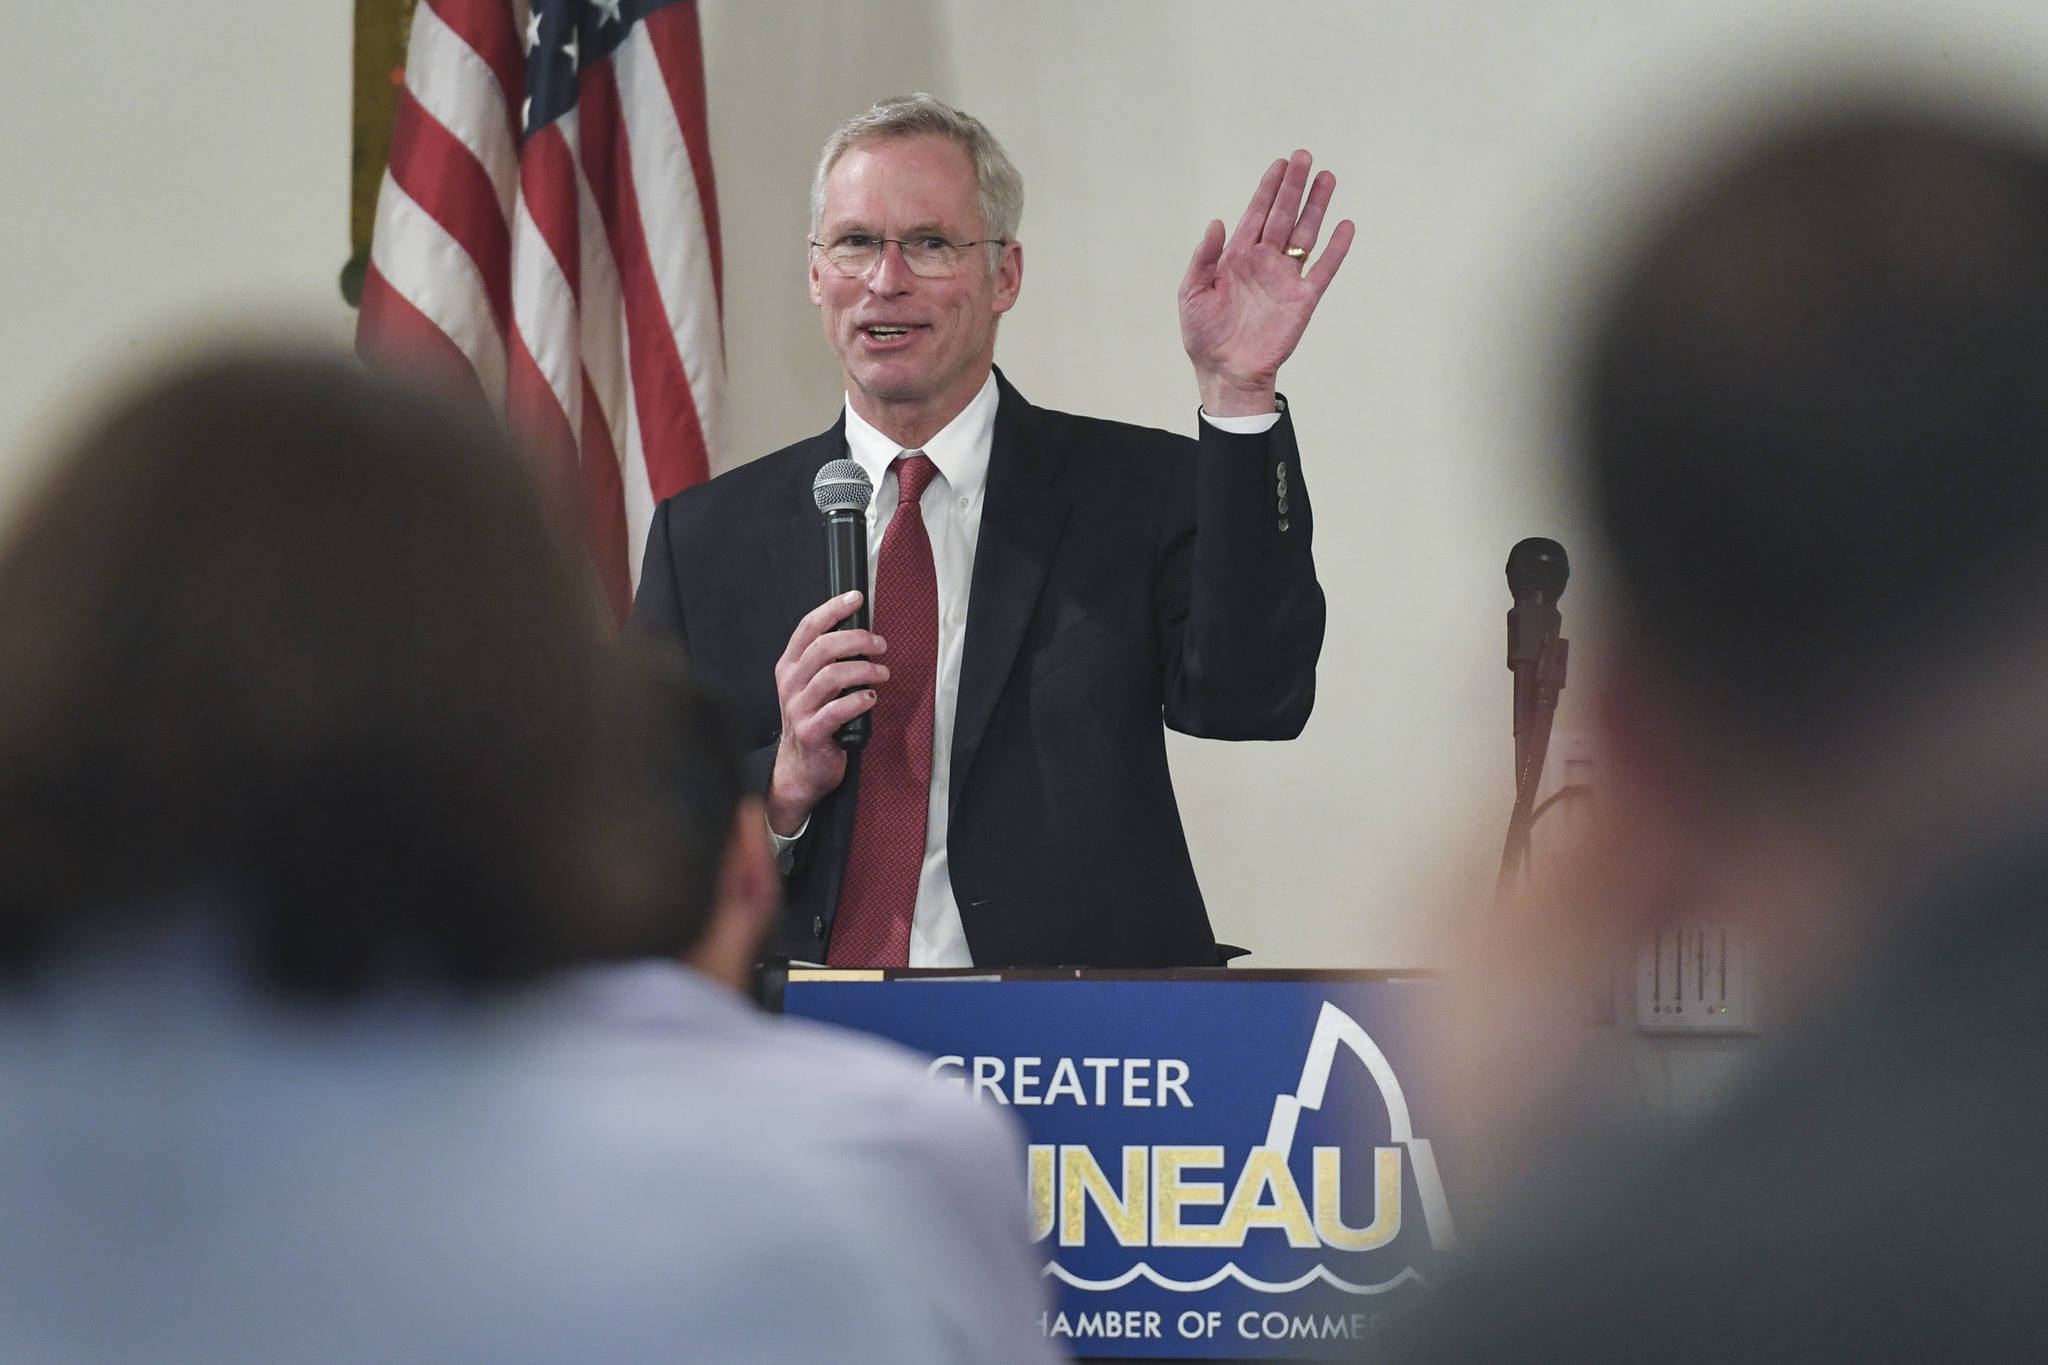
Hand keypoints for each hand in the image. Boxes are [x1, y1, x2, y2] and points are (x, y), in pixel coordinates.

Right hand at [766, 592, 888, 835]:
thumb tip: (862, 633)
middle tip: (880, 644)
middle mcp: (790, 683)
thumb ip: (828, 660)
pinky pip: (837, 710)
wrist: (801, 767)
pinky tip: (871, 697)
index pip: (808, 627)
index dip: (833, 609)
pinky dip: (859, 700)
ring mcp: (798, 708)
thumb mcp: (812, 685)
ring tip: (882, 673)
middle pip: (823, 647)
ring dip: (864, 669)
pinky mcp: (811, 732)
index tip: (856, 598)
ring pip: (832, 675)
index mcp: (789, 666)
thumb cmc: (815, 719)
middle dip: (857, 639)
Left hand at [1180, 150, 1353, 415]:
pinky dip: (1336, 250)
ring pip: (1306, 234)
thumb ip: (1203, 258)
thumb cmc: (1204, 335)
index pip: (1257, 213)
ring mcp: (1285, 279)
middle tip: (1305, 157)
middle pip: (1283, 215)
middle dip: (1293, 187)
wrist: (1225, 372)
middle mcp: (1264, 261)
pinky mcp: (1302, 300)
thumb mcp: (1191, 294)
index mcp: (1237, 256)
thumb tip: (1217, 222)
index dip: (1268, 188)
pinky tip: (1345, 226)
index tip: (1280, 164)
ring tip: (1327, 178)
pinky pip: (1323, 270)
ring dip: (1316, 207)